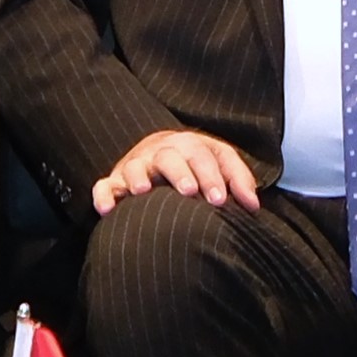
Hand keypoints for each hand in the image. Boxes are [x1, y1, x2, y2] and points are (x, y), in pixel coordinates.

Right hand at [91, 124, 263, 219]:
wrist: (160, 148)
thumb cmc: (196, 162)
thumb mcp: (220, 162)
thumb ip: (238, 180)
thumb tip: (252, 205)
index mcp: (188, 147)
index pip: (201, 156)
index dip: (211, 177)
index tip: (220, 200)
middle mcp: (160, 154)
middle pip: (168, 158)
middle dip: (179, 173)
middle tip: (189, 192)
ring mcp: (135, 167)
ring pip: (134, 168)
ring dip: (138, 178)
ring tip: (144, 191)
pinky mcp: (114, 182)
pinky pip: (103, 187)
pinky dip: (103, 196)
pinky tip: (108, 210)